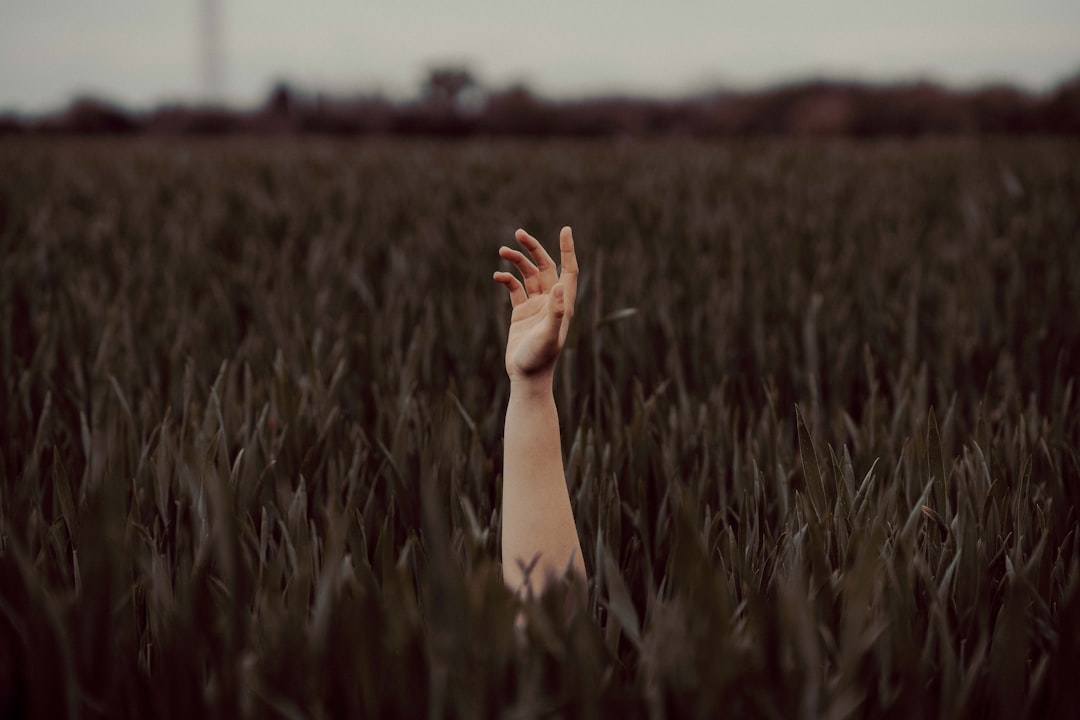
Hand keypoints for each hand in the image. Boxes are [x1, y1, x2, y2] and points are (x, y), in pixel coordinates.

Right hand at [493, 227, 578, 382]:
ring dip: (516, 262)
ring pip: (527, 275)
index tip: (565, 229)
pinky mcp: (521, 313)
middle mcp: (551, 302)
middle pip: (545, 267)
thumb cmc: (540, 360)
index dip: (567, 249)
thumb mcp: (548, 336)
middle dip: (533, 249)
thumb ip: (555, 312)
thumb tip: (558, 286)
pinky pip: (514, 289)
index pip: (568, 270)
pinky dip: (506, 280)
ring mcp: (536, 307)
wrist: (526, 378)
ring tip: (502, 251)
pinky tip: (497, 276)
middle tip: (518, 233)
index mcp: (562, 303)